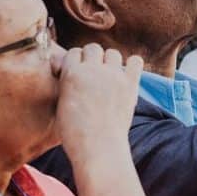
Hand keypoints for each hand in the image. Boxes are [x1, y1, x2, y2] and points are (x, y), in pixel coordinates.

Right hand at [54, 44, 142, 160]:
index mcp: (72, 74)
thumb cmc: (74, 132)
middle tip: (92, 73)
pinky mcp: (130, 84)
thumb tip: (63, 67)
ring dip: (109, 61)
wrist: (98, 147)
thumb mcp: (60, 104)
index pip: (73, 52)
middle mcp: (93, 70)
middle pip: (92, 48)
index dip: (75, 61)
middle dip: (91, 57)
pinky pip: (135, 61)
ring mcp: (113, 76)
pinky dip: (132, 65)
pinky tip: (126, 75)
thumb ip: (64, 83)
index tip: (77, 71)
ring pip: (112, 53)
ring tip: (108, 75)